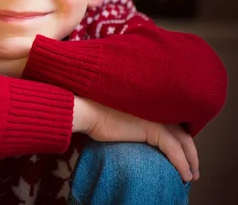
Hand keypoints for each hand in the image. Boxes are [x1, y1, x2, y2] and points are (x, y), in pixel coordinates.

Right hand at [74, 97, 198, 181]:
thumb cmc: (95, 114)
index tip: (184, 154)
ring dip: (191, 161)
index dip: (182, 139)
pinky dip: (182, 164)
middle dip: (191, 153)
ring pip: (184, 142)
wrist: (88, 111)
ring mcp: (156, 118)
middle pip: (184, 133)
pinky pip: (174, 150)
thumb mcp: (119, 118)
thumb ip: (133, 123)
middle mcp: (158, 109)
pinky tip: (184, 175)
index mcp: (151, 105)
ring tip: (190, 176)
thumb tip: (134, 134)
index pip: (175, 124)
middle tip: (193, 168)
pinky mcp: (152, 129)